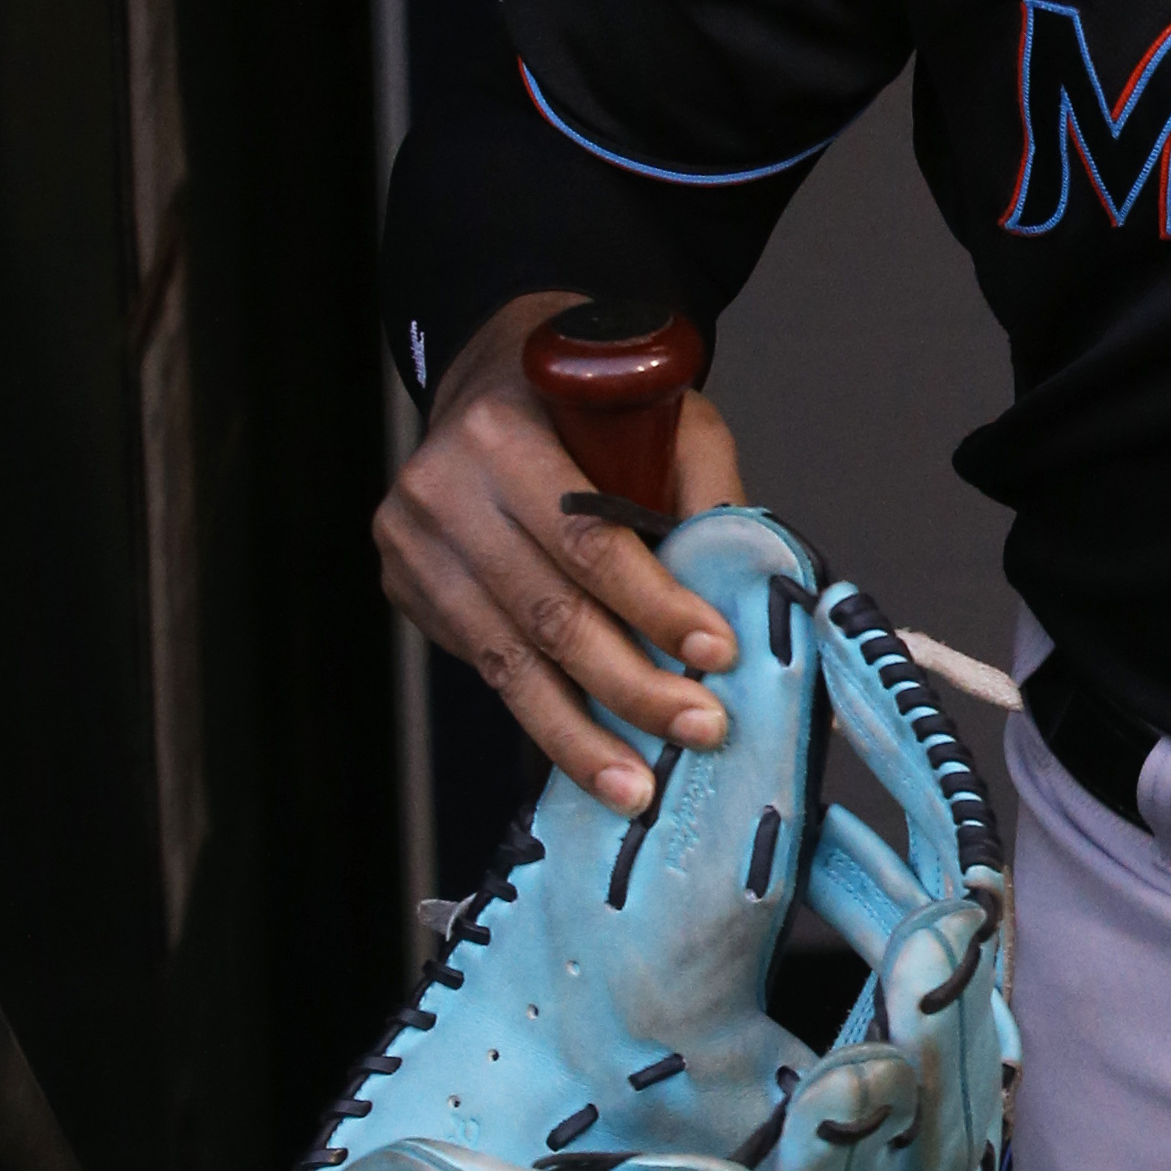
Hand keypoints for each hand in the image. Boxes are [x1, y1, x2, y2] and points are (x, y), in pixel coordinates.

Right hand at [373, 289, 749, 812]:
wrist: (493, 384)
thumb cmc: (590, 406)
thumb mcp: (665, 417)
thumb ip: (706, 496)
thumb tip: (762, 595)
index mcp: (503, 435)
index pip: (587, 539)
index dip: (654, 605)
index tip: (716, 653)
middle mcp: (443, 490)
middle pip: (546, 613)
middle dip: (629, 686)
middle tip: (699, 730)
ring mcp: (413, 545)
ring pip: (507, 661)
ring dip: (579, 734)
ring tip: (635, 787)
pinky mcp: (408, 588)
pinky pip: (486, 666)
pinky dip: (543, 716)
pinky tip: (588, 756)